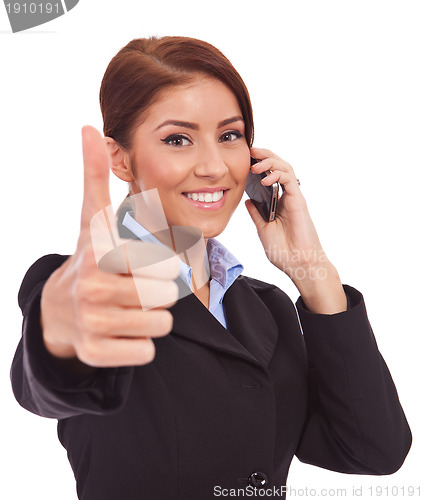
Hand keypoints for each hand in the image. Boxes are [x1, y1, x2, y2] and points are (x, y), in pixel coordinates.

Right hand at [40, 126, 179, 366]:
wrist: (59, 309)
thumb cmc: (90, 259)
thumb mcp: (92, 218)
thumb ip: (95, 176)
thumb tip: (89, 128)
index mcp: (101, 252)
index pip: (160, 264)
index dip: (162, 266)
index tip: (146, 266)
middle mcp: (93, 288)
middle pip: (166, 297)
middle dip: (161, 293)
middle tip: (140, 288)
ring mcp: (92, 324)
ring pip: (160, 325)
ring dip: (153, 318)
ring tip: (130, 308)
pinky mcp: (95, 354)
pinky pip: (145, 352)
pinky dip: (141, 344)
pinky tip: (122, 331)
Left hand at [245, 147, 329, 279]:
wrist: (298, 264)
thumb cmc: (284, 251)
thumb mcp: (263, 229)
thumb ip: (256, 214)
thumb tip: (247, 201)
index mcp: (278, 203)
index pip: (270, 176)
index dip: (260, 165)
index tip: (245, 160)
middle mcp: (287, 197)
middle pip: (278, 168)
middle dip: (265, 156)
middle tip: (250, 150)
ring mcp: (294, 198)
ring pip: (285, 169)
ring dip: (270, 162)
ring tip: (255, 163)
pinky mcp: (298, 201)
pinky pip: (289, 181)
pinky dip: (277, 175)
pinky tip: (265, 177)